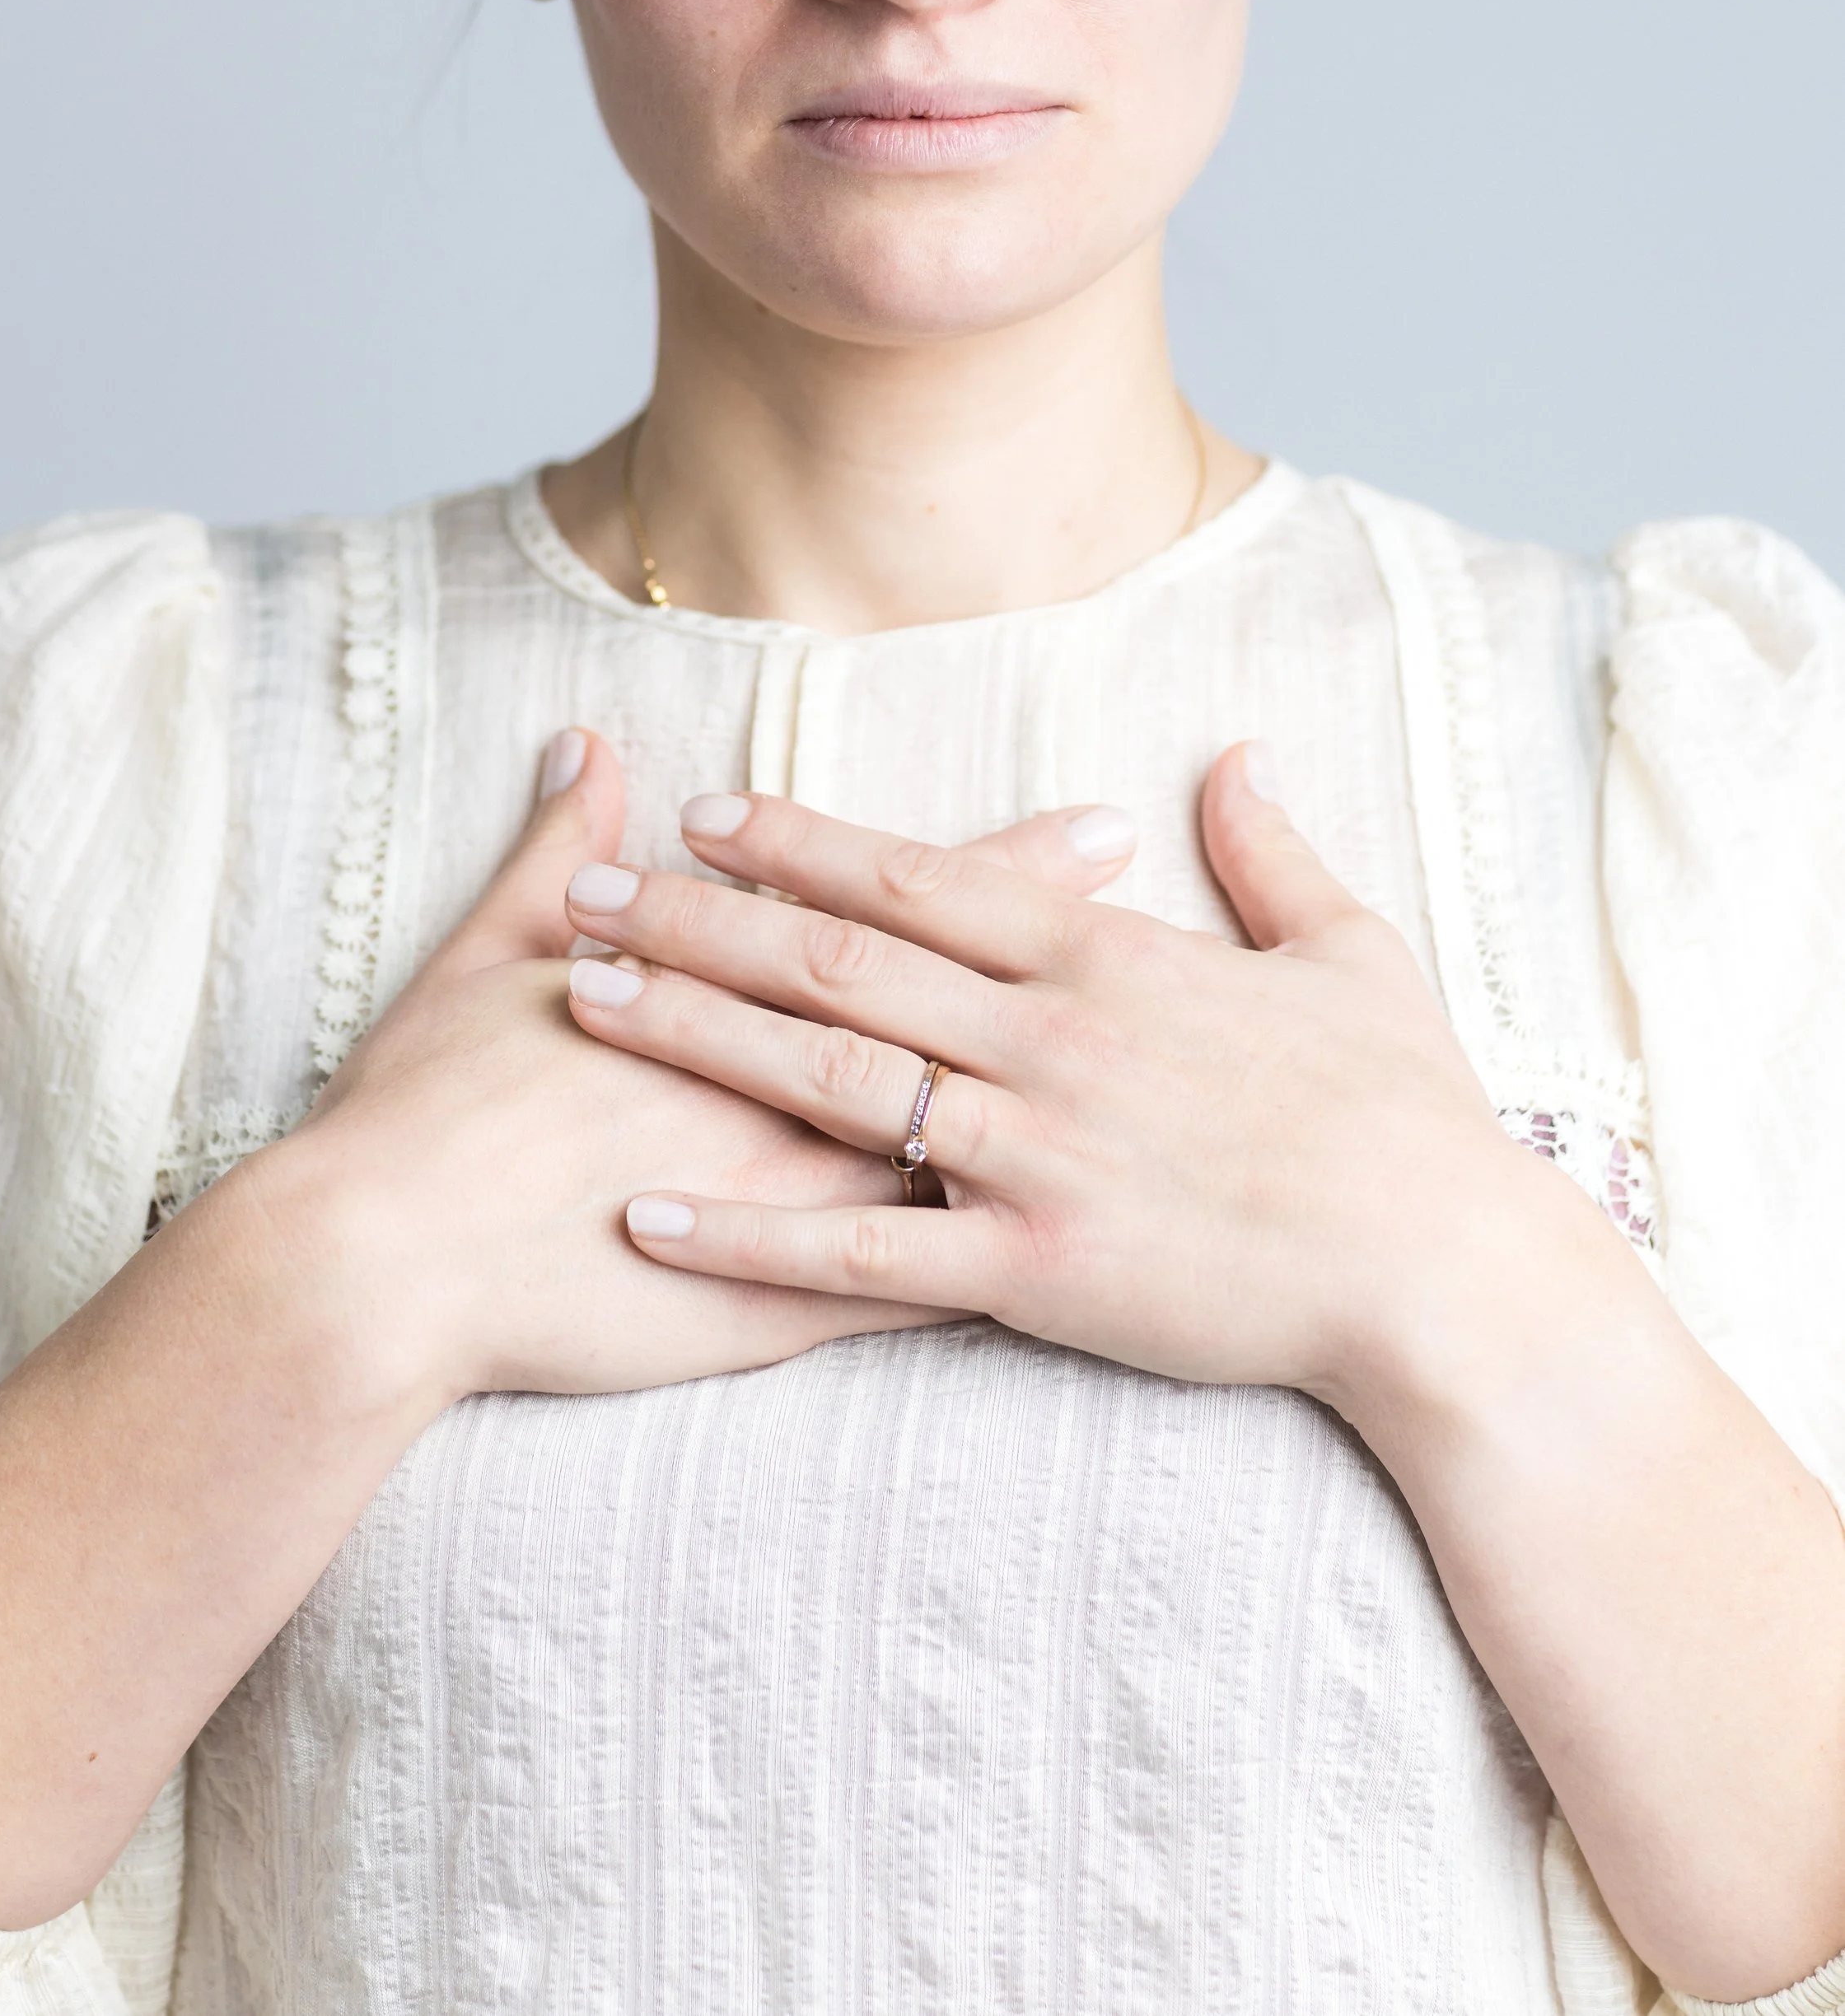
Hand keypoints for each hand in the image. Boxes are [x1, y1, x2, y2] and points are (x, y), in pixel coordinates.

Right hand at [293, 733, 1143, 1408]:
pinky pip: (911, 1292)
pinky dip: (998, 1272)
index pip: (896, 914)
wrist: (374, 1260)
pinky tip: (1091, 1264)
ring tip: (1169, 1083)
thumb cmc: (420, 1107)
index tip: (1100, 825)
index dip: (1006, 871)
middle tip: (1198, 946)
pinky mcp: (773, 1312)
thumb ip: (554, 854)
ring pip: (962, 1152)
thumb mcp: (486, 955)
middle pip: (963, 1015)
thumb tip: (586, 750)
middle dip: (1081, 972)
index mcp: (728, 993)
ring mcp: (788, 1200)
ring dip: (1065, 1115)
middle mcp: (780, 1085)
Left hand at [559, 748, 1583, 1409]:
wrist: (1447, 1272)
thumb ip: (1273, 852)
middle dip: (697, 920)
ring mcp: (1032, 1151)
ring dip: (694, 1036)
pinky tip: (649, 1215)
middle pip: (835, 961)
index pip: (917, 879)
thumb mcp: (1352, 953)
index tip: (703, 814)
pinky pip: (860, 1253)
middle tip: (583, 894)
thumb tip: (1238, 757)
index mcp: (1106, 955)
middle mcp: (1046, 1037)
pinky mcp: (1034, 1268)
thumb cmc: (1409, 1116)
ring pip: (824, 1079)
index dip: (800, 844)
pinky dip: (747, 1233)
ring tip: (586, 1004)